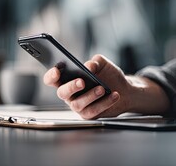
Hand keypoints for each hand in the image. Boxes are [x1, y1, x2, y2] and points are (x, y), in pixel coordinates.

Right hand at [43, 54, 169, 118]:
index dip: (51, 76)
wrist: (124, 89)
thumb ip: (95, 62)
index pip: (51, 79)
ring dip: (90, 96)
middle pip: (62, 93)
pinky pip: (93, 111)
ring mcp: (78, 105)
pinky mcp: (89, 114)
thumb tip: (88, 67)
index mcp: (67, 79)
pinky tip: (113, 95)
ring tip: (102, 88)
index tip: (57, 71)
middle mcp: (70, 94)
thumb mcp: (102, 64)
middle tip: (81, 82)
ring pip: (77, 104)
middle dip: (70, 87)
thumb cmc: (108, 75)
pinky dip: (105, 103)